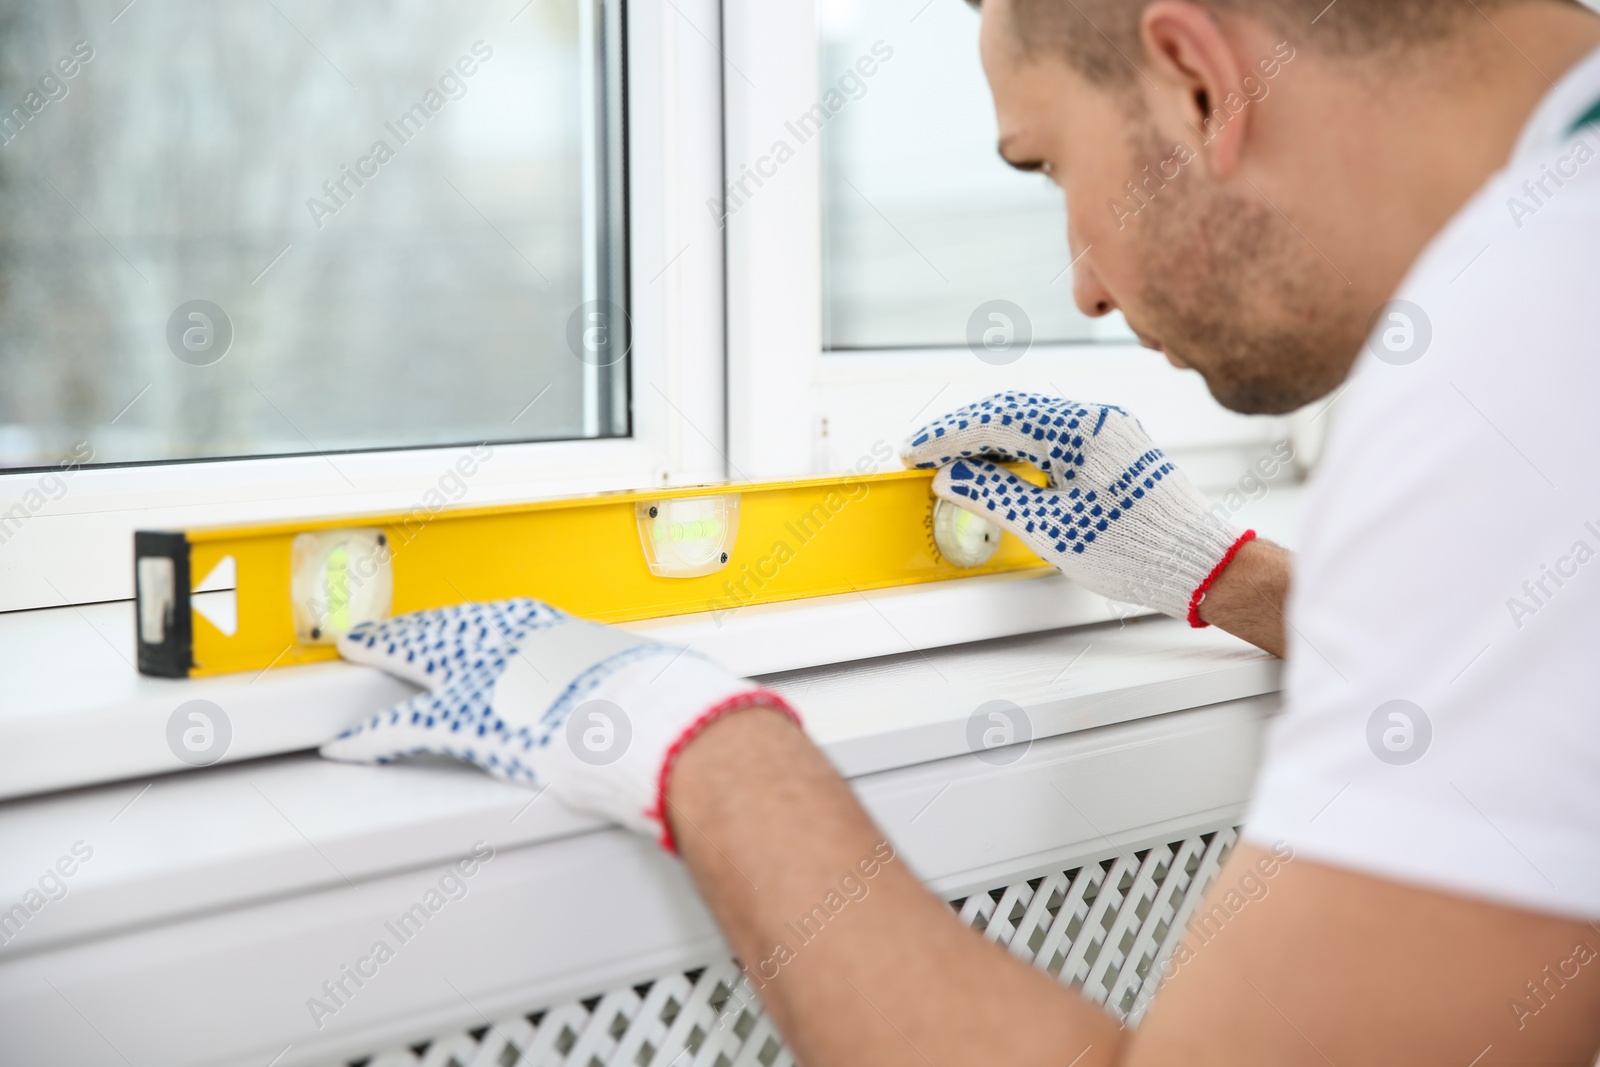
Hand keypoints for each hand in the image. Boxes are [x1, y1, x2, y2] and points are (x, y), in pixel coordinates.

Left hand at [319, 599, 796, 849]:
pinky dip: (371, 736)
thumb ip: (634, 683)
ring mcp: (488, 675)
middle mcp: (517, 641)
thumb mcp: (650, 678)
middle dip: (417, 626)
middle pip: (451, 626)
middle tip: (389, 624)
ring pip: (420, 658)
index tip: (466, 624)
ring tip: (360, 652)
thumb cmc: (666, 704)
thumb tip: (657, 695)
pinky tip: (346, 744)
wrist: (657, 722)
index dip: (476, 622)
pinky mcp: (467, 719)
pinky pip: (404, 727)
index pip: (504, 618)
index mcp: (561, 628)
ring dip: (389, 655)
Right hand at [902, 392, 1252, 623]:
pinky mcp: (1116, 450)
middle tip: (924, 455)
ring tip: (953, 464)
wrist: (1202, 564)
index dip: (948, 435)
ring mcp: (1109, 433)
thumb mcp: (1050, 528)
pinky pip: (1056, 437)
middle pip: (1012, 412)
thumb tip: (953, 477)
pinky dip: (1019, 450)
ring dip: (989, 441)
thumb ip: (993, 496)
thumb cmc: (1139, 548)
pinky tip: (999, 468)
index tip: (916, 451)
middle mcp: (1098, 421)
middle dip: (963, 433)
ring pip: (1033, 423)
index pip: (997, 418)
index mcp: (1082, 430)